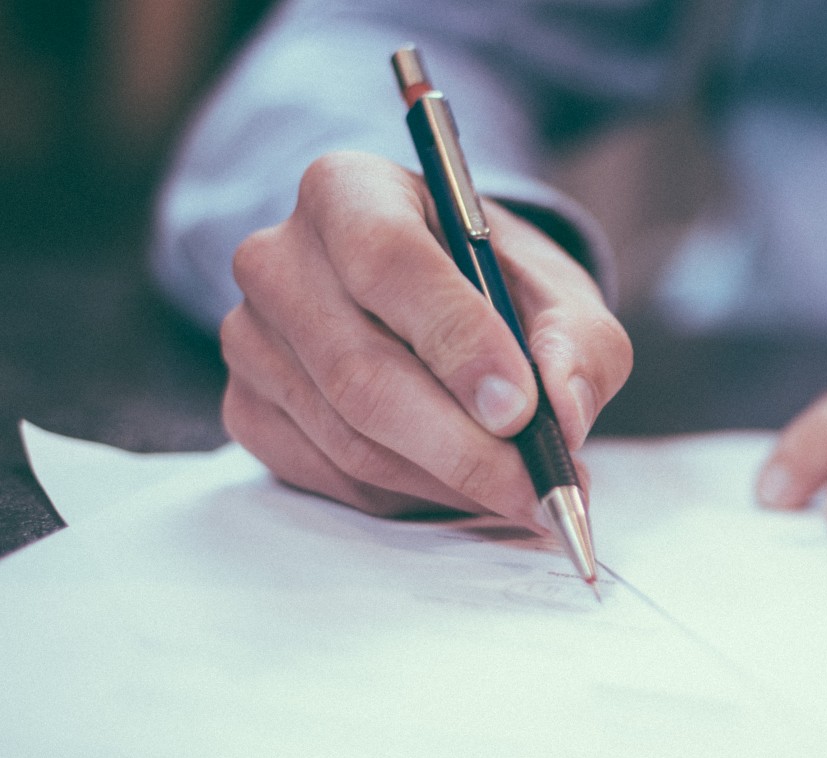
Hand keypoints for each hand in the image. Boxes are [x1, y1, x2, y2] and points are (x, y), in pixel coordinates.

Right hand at [220, 151, 629, 523]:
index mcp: (348, 191)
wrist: (433, 302)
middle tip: (538, 488)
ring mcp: (251, 339)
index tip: (520, 409)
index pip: (388, 261)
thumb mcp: (558, 292)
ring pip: (350, 439)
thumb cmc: (493, 285)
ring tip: (520, 491)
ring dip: (447, 481)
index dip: (457, 341)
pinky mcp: (247, 408)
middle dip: (463, 446)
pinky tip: (460, 484)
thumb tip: (564, 413)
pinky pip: (331, 476)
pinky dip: (409, 496)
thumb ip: (578, 342)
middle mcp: (278, 259)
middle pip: (361, 372)